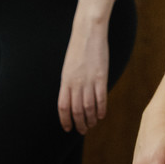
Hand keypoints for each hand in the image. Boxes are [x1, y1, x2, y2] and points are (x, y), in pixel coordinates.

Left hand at [57, 20, 109, 134]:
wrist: (88, 32)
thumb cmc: (78, 49)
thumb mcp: (68, 67)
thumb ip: (69, 83)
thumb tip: (73, 98)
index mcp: (65, 81)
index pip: (63, 107)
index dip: (65, 120)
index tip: (68, 128)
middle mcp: (75, 83)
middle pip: (76, 110)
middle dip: (79, 124)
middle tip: (83, 130)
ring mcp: (88, 81)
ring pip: (88, 107)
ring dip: (90, 119)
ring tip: (92, 124)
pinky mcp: (101, 77)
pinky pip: (101, 98)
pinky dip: (101, 110)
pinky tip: (101, 115)